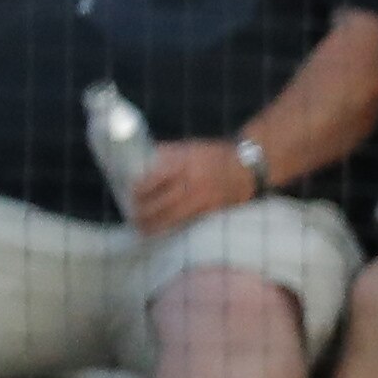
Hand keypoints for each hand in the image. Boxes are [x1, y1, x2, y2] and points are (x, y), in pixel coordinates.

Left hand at [130, 137, 257, 237]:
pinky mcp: (212, 209)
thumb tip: (145, 160)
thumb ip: (168, 153)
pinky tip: (166, 231)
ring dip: (157, 224)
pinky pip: (190, 220)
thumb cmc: (215, 154)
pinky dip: (176, 226)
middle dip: (146, 211)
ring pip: (175, 215)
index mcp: (183, 163)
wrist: (247, 167)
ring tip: (144, 230)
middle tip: (134, 217)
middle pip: (162, 201)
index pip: (155, 178)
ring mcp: (202, 198)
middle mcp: (191, 182)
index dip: (141, 188)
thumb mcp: (189, 147)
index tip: (131, 193)